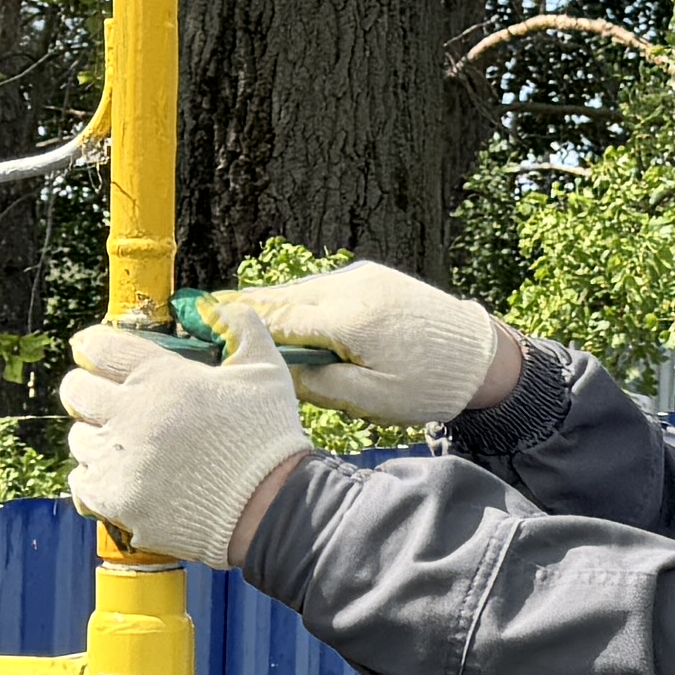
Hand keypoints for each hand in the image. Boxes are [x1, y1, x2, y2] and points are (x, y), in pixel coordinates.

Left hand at [61, 315, 309, 563]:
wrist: (271, 509)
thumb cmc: (268, 437)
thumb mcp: (265, 369)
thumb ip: (239, 325)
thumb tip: (209, 304)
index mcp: (162, 377)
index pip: (98, 347)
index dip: (93, 346)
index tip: (94, 352)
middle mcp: (132, 415)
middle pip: (75, 390)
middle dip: (85, 389)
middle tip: (102, 398)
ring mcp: (121, 461)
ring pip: (78, 438)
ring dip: (95, 437)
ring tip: (122, 443)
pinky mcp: (118, 502)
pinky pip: (81, 482)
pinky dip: (94, 478)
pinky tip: (118, 476)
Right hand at [203, 258, 515, 426]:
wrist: (481, 356)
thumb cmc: (429, 385)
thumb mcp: (370, 398)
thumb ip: (317, 383)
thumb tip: (271, 373)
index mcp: (350, 320)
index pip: (277, 320)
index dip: (234, 323)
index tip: (196, 324)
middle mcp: (351, 289)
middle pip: (280, 297)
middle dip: (238, 306)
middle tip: (194, 312)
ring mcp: (361, 278)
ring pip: (298, 290)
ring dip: (265, 302)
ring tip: (223, 312)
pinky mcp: (370, 276)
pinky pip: (319, 287)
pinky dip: (293, 299)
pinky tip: (273, 311)